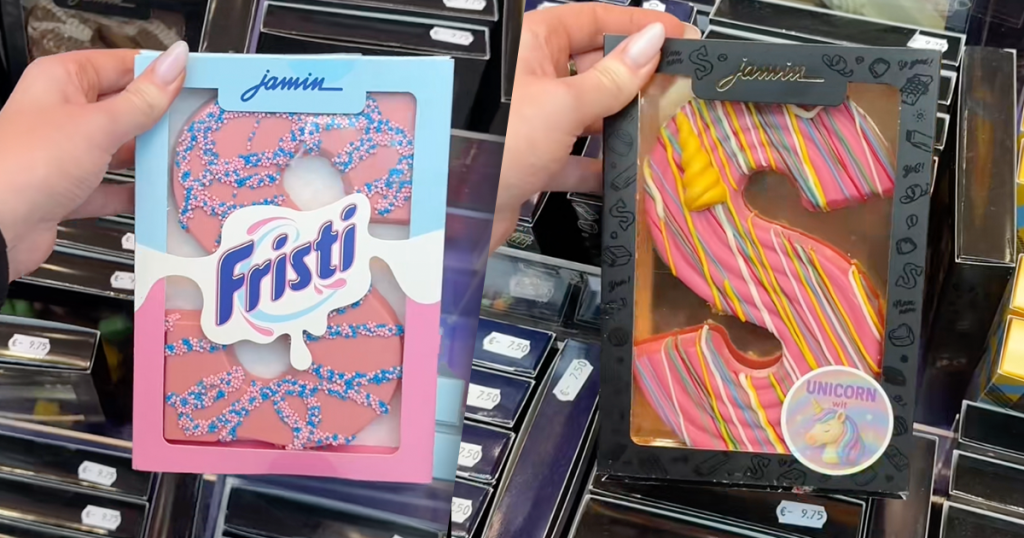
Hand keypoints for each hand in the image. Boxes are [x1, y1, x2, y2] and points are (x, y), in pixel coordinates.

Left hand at [0, 42, 188, 279]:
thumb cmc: (26, 165)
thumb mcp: (97, 126)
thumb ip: (143, 100)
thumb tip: (174, 64)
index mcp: (62, 80)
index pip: (122, 66)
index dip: (160, 74)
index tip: (197, 84)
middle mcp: (62, 113)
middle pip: (124, 108)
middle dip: (160, 120)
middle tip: (197, 125)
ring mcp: (65, 153)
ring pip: (120, 149)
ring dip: (149, 158)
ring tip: (184, 159)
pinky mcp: (69, 189)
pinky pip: (111, 187)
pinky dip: (133, 193)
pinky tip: (157, 195)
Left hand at [492, 4, 697, 250]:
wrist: (450, 210)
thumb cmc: (495, 145)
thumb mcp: (564, 106)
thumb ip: (613, 79)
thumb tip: (652, 43)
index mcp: (534, 44)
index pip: (596, 20)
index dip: (638, 27)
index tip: (677, 36)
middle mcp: (531, 77)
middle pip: (594, 66)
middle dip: (634, 79)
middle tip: (675, 88)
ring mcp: (530, 119)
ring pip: (586, 112)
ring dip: (619, 124)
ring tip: (655, 130)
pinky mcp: (529, 158)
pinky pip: (572, 155)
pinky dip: (596, 165)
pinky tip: (621, 173)